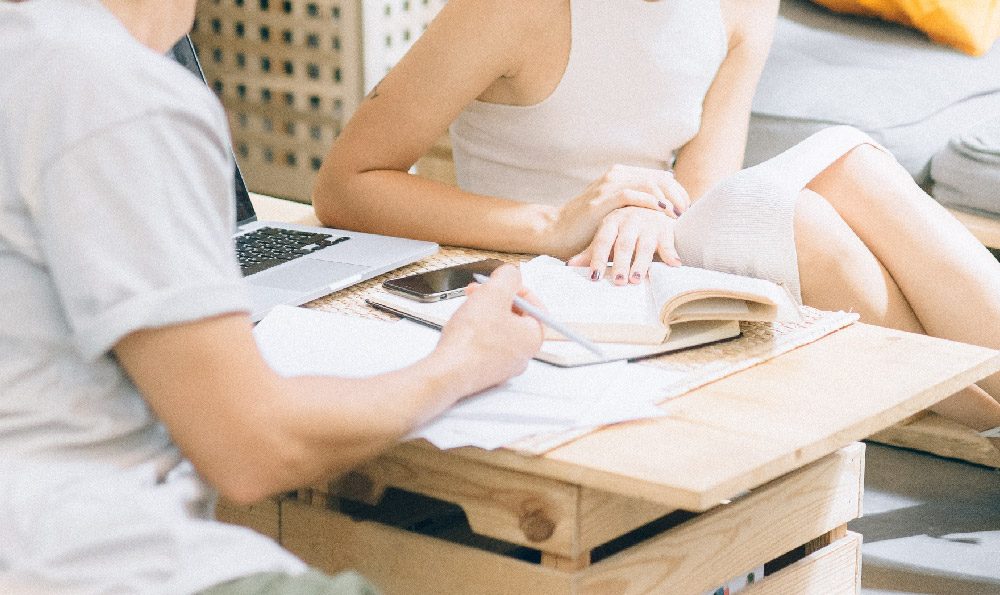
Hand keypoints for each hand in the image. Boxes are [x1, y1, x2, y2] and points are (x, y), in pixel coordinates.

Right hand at [435, 265, 542, 395]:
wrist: (448, 372)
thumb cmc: (472, 340)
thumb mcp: (494, 292)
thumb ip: (508, 276)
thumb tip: (512, 274)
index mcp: (533, 337)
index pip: (534, 306)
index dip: (516, 289)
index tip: (501, 283)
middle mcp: (522, 354)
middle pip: (514, 317)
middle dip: (496, 300)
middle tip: (480, 292)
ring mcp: (504, 365)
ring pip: (498, 331)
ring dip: (484, 314)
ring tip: (467, 308)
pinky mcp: (485, 371)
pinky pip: (485, 345)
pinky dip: (476, 333)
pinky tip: (462, 328)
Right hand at [552, 165, 689, 256]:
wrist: (558, 231)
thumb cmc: (589, 227)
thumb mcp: (617, 211)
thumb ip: (636, 205)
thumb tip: (665, 208)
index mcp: (622, 175)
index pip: (661, 176)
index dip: (678, 192)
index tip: (686, 211)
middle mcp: (617, 175)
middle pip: (660, 177)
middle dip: (678, 195)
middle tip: (685, 214)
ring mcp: (608, 185)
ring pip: (649, 182)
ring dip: (668, 199)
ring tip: (677, 216)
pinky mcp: (602, 199)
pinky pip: (631, 194)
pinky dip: (650, 202)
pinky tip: (661, 212)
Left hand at [567, 206, 681, 284]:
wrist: (651, 206)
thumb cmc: (625, 228)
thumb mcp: (608, 236)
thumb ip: (591, 252)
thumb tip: (569, 265)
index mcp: (611, 221)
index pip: (603, 241)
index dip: (598, 258)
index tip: (595, 276)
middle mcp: (629, 220)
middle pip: (624, 244)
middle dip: (620, 264)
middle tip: (618, 282)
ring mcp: (648, 222)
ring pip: (644, 245)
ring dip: (641, 263)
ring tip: (636, 279)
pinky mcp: (665, 227)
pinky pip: (668, 242)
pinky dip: (671, 253)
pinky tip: (674, 265)